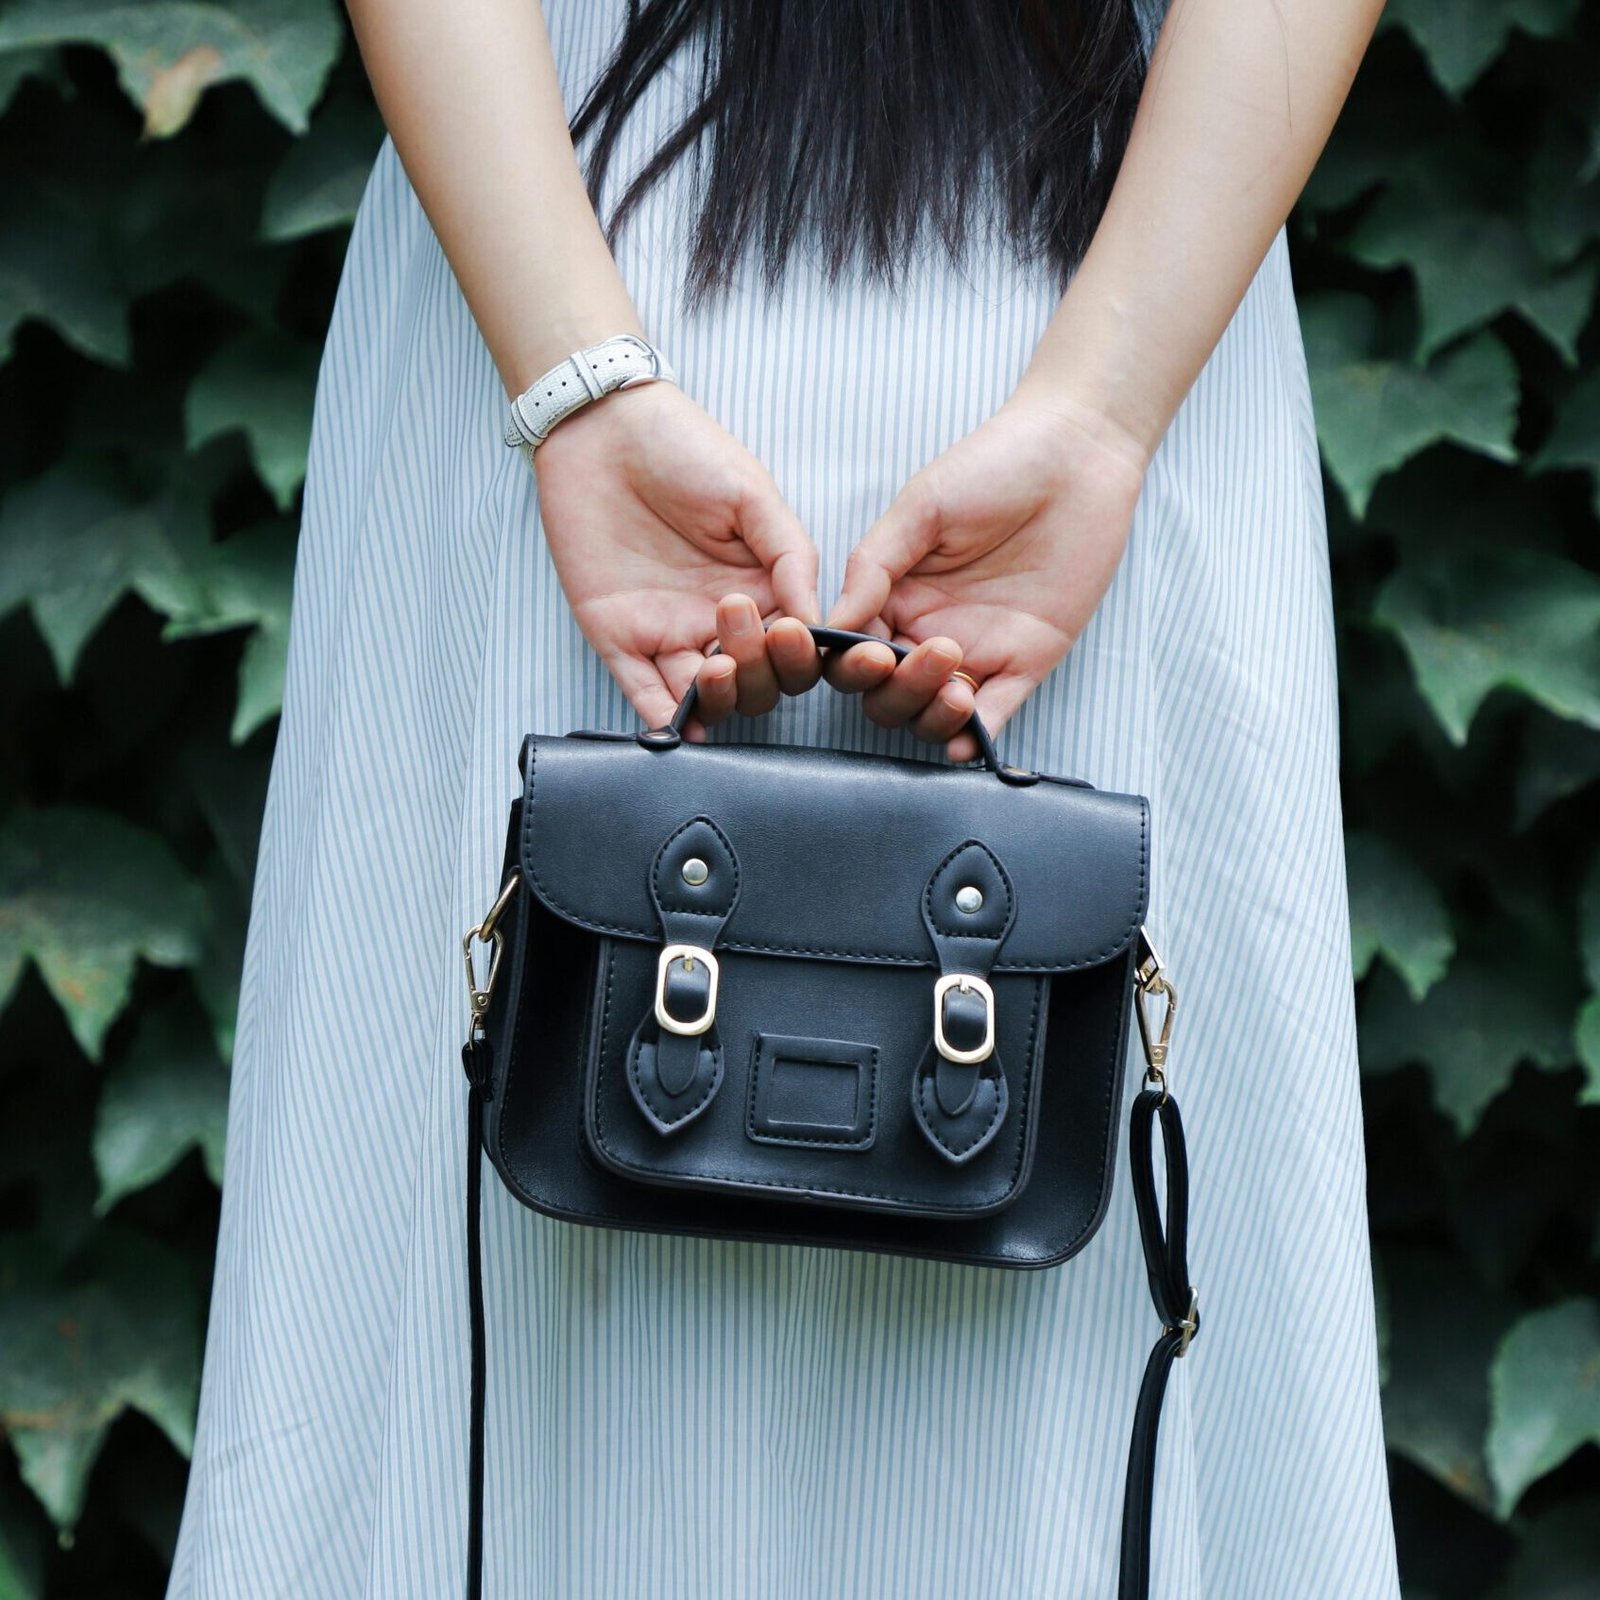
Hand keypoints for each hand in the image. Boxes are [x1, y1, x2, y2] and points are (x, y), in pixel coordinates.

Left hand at [532, 380, 825, 735]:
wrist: (601, 427)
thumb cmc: (683, 448)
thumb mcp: (753, 494)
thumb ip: (791, 556)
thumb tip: (818, 621)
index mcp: (762, 588)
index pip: (794, 648)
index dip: (800, 654)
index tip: (793, 632)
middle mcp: (720, 621)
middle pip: (757, 682)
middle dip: (760, 671)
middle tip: (740, 625)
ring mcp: (670, 633)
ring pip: (708, 697)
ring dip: (720, 699)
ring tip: (715, 670)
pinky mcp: (619, 636)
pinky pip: (644, 691)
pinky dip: (663, 718)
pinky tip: (681, 726)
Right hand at [823, 390, 1150, 762]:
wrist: (1077, 456)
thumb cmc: (994, 466)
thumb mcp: (921, 507)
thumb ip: (873, 565)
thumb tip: (830, 623)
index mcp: (894, 595)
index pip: (852, 652)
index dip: (850, 664)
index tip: (869, 653)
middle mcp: (927, 630)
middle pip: (887, 694)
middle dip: (894, 692)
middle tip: (928, 654)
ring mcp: (978, 650)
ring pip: (933, 713)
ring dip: (930, 715)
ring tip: (954, 689)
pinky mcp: (1027, 661)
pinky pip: (995, 714)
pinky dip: (976, 736)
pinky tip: (967, 737)